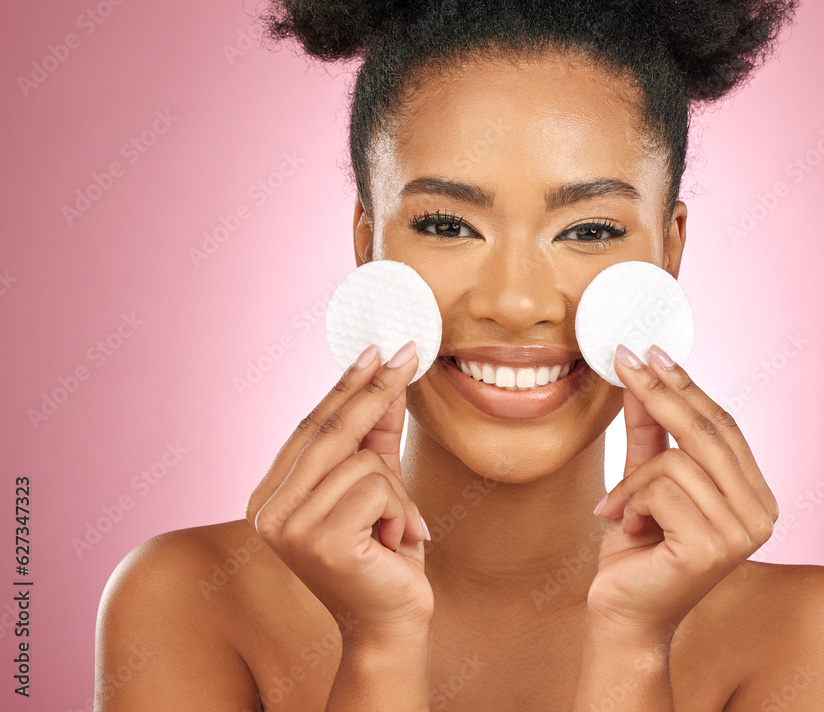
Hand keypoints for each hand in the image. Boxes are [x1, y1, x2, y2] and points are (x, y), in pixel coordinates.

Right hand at [246, 341, 432, 641]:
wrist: (391, 622)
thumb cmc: (383, 550)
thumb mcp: (378, 481)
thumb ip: (375, 431)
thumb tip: (387, 372)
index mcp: (270, 496)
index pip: (311, 426)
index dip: (345, 385)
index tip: (375, 349)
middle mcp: (267, 511)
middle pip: (331, 430)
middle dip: (376, 390)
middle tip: (408, 355)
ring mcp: (288, 528)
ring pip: (361, 459)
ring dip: (395, 490)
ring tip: (393, 528)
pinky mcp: (319, 540)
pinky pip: (377, 486)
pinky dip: (399, 509)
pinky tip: (390, 543)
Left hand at [587, 343, 778, 644]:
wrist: (623, 616)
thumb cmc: (636, 548)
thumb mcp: (644, 477)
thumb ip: (650, 431)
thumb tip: (642, 374)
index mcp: (755, 495)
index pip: (722, 424)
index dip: (686, 384)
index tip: (653, 350)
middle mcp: (761, 514)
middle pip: (706, 431)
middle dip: (659, 391)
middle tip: (623, 359)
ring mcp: (742, 533)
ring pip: (677, 460)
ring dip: (633, 480)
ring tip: (620, 509)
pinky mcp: (713, 547)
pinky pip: (661, 488)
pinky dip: (630, 501)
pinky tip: (626, 528)